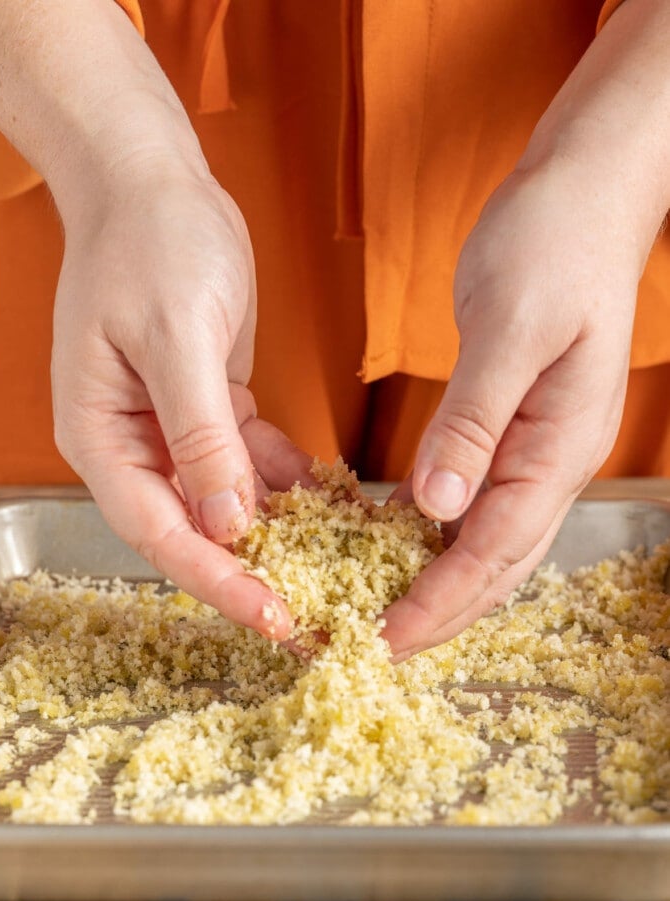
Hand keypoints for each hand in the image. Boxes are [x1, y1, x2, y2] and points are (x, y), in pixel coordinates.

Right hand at [52, 167, 311, 637]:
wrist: (153, 181)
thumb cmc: (149, 242)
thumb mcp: (177, 336)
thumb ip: (199, 434)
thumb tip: (225, 520)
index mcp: (101, 436)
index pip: (160, 533)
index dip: (218, 581)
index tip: (273, 617)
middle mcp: (131, 444)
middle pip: (192, 531)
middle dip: (252, 573)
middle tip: (311, 614)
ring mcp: (169, 428)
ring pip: (225, 503)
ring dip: (277, 532)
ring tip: (334, 566)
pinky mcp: (208, 407)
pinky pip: (249, 462)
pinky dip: (287, 481)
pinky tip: (330, 498)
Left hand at [381, 0, 669, 661]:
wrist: (583, 192)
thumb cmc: (553, 245)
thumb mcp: (509, 327)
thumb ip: (474, 420)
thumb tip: (436, 506)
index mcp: (560, 445)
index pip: (495, 549)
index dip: (441, 600)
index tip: (389, 638)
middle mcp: (556, 458)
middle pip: (499, 561)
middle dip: (443, 609)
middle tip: (382, 643)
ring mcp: (542, 444)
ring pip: (492, 538)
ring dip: (445, 580)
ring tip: (391, 609)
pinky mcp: (518, 423)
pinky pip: (483, 498)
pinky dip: (445, 531)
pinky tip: (406, 538)